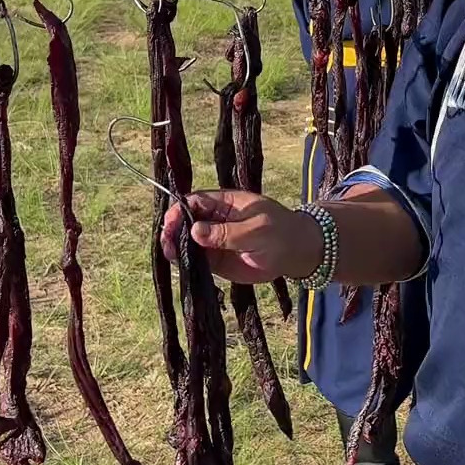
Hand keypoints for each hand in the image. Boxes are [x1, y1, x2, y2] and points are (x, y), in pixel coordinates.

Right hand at [160, 190, 323, 285]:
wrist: (297, 254)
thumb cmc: (281, 233)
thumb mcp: (256, 230)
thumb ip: (226, 232)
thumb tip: (194, 230)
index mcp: (226, 203)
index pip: (195, 201)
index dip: (180, 209)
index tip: (171, 222)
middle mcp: (216, 220)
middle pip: (186, 220)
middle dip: (173, 229)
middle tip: (167, 242)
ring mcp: (214, 240)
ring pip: (187, 240)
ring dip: (175, 246)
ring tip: (170, 254)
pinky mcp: (216, 260)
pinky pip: (196, 259)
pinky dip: (185, 261)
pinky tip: (179, 264)